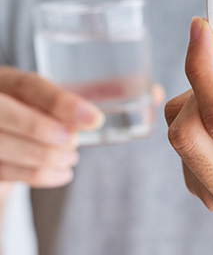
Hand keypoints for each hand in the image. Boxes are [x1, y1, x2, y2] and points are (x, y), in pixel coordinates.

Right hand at [0, 67, 164, 190]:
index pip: (30, 85)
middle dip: (43, 132)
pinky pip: (3, 172)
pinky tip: (61, 175)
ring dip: (40, 158)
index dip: (61, 103)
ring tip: (70, 159)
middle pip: (6, 115)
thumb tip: (156, 92)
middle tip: (74, 144)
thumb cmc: (45, 104)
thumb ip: (100, 90)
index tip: (94, 120)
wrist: (5, 125)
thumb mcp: (63, 92)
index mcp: (10, 78)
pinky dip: (35, 176)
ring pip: (2, 147)